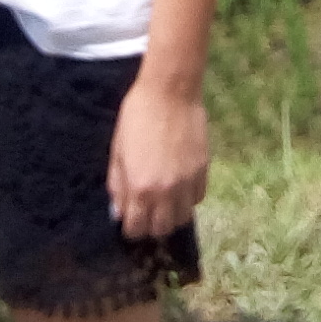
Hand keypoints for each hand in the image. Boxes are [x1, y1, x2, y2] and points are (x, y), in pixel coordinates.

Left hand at [105, 75, 207, 242]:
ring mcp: (187, 183)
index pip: (136, 229)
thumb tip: (119, 211)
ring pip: (182, 218)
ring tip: (164, 203)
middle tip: (146, 212)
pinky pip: (197, 199)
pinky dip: (187, 200)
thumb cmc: (137, 117)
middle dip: (150, 226)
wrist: (170, 92)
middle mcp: (165, 192)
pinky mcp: (203, 171)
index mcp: (140, 188)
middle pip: (161, 229)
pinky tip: (179, 188)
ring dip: (171, 215)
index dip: (130, 228)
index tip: (129, 220)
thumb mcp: (117, 151)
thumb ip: (117, 185)